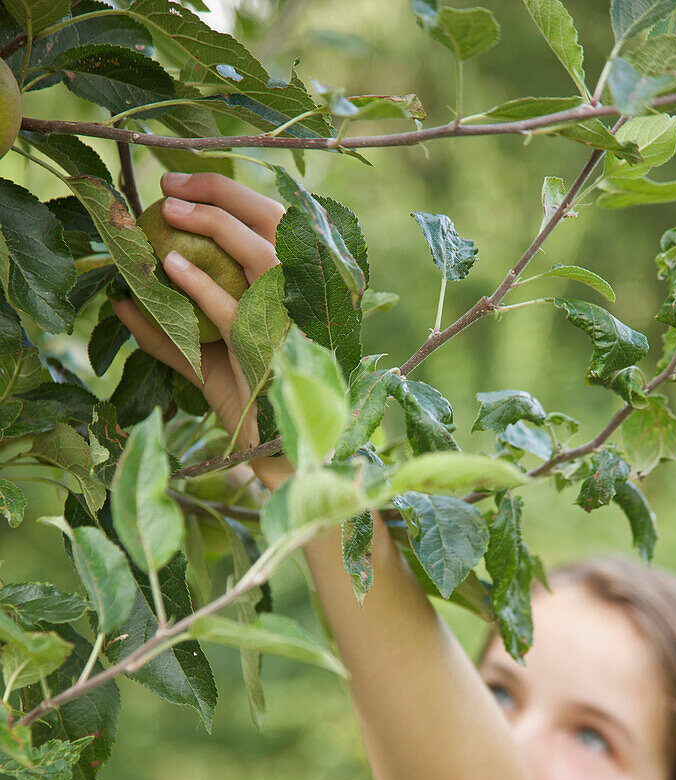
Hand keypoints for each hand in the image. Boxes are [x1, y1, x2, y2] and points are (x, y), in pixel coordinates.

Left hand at [110, 171, 292, 485]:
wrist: (276, 449)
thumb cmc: (249, 400)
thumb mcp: (204, 359)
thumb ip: (168, 329)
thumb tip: (121, 300)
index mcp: (300, 289)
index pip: (273, 221)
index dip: (229, 193)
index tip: (180, 185)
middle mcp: (305, 296)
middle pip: (272, 220)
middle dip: (219, 192)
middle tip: (169, 187)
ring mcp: (291, 320)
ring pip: (258, 251)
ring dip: (212, 223)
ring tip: (169, 213)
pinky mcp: (271, 349)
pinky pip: (231, 306)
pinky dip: (199, 282)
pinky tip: (169, 265)